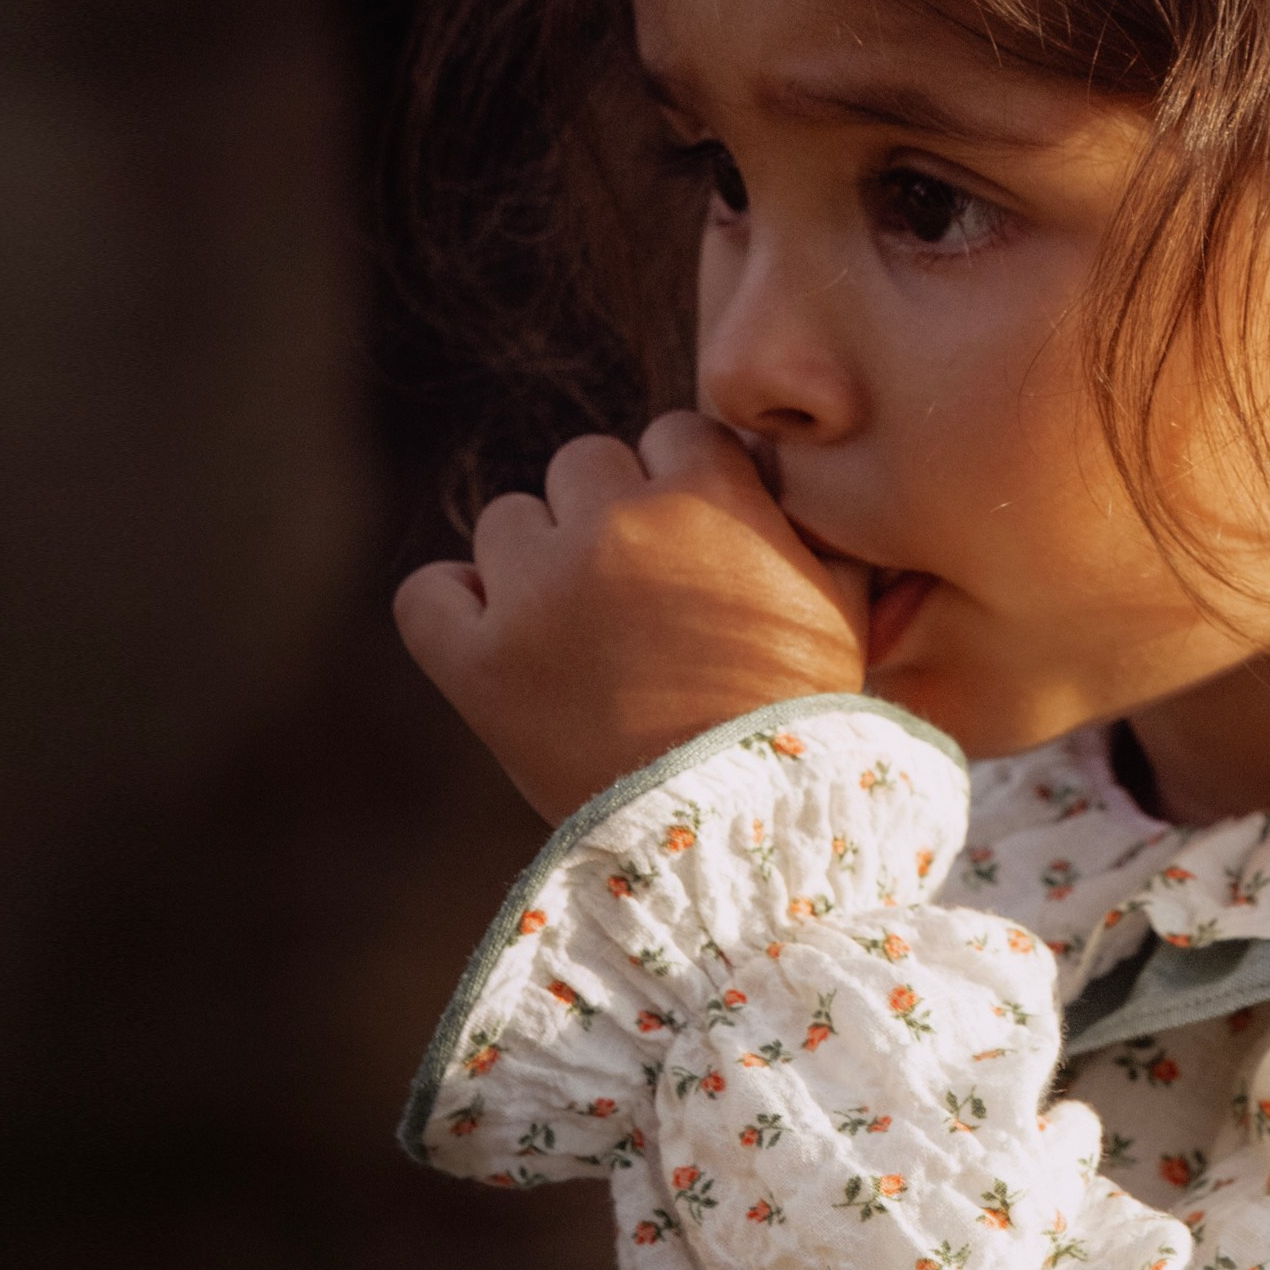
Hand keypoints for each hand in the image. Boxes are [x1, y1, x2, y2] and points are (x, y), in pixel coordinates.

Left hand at [395, 413, 867, 820]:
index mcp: (706, 496)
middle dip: (609, 516)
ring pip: (506, 522)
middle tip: (641, 593)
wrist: (745, 835)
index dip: (686, 485)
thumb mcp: (842, 608)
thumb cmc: (805, 719)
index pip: (672, 434)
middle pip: (583, 465)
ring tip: (580, 631)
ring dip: (536, 560)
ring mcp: (535, 592)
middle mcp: (613, 525)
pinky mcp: (478, 663)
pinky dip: (453, 609)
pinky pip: (427, 595)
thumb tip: (791, 474)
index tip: (697, 541)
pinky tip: (492, 634)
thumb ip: (820, 524)